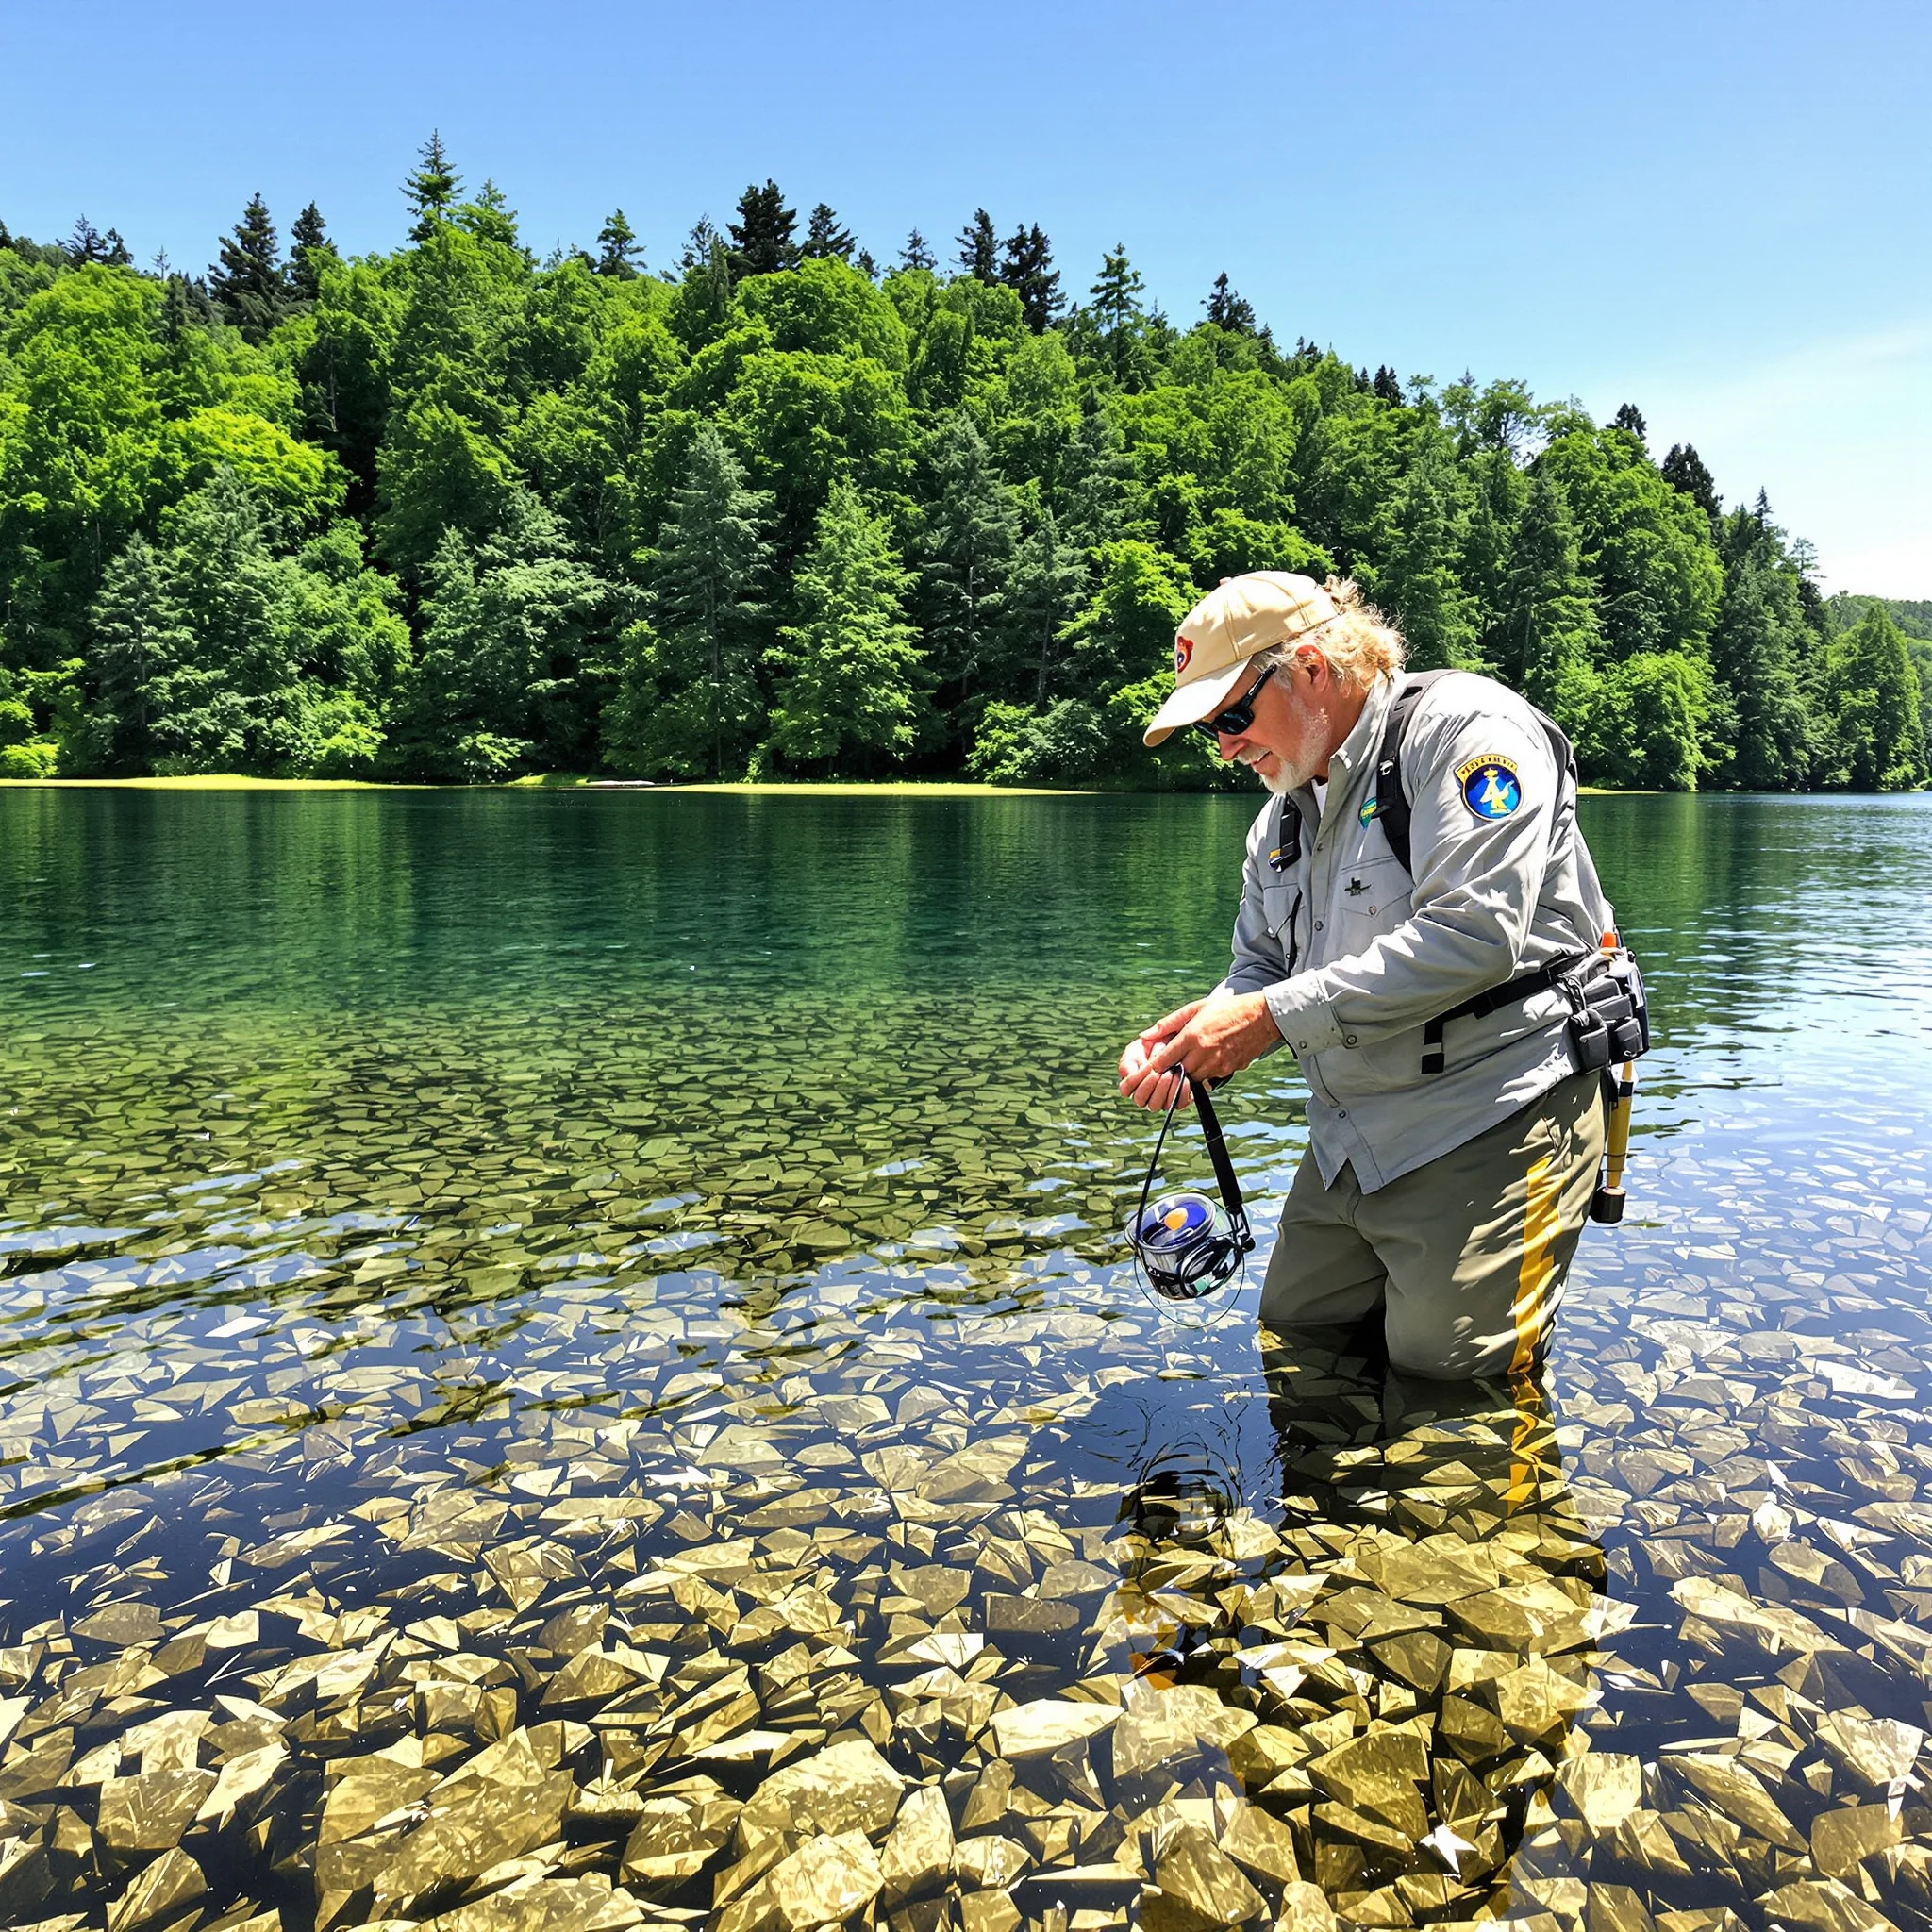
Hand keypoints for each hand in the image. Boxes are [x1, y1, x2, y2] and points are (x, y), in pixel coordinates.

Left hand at [1117, 992, 1280, 1112]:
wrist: (1261, 1017)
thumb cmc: (1227, 1009)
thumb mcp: (1195, 1009)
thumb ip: (1168, 1023)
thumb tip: (1145, 1035)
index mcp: (1192, 1036)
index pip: (1164, 1060)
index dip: (1154, 1067)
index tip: (1147, 1070)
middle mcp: (1203, 1052)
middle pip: (1177, 1072)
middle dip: (1173, 1069)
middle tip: (1172, 1062)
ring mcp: (1217, 1063)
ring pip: (1193, 1077)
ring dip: (1189, 1070)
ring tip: (1194, 1056)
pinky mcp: (1228, 1070)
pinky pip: (1210, 1077)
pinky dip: (1206, 1071)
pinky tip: (1210, 1056)